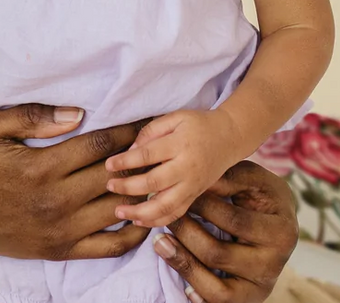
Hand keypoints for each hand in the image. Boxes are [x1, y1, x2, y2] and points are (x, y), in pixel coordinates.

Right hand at [0, 103, 151, 260]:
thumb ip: (33, 116)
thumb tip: (78, 113)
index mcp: (41, 169)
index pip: (100, 146)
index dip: (128, 129)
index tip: (147, 117)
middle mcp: (55, 202)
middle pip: (115, 176)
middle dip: (140, 155)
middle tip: (160, 140)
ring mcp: (61, 231)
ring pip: (118, 209)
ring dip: (141, 190)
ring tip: (156, 170)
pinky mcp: (60, 250)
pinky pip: (109, 246)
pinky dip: (133, 232)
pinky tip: (144, 213)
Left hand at [105, 109, 237, 227]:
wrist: (230, 137)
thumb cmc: (198, 124)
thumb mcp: (175, 117)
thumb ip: (151, 131)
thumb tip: (130, 150)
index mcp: (180, 144)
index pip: (148, 155)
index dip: (126, 161)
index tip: (108, 165)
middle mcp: (187, 167)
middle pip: (154, 182)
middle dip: (128, 187)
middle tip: (109, 186)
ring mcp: (192, 185)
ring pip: (165, 205)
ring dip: (140, 212)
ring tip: (119, 212)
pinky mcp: (195, 195)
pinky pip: (176, 213)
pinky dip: (157, 220)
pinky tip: (139, 221)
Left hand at [154, 161, 297, 302]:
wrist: (279, 222)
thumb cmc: (260, 195)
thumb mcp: (252, 179)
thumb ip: (228, 178)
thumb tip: (194, 180)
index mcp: (280, 231)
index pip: (233, 221)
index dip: (201, 205)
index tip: (176, 190)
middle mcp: (274, 265)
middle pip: (218, 254)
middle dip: (185, 232)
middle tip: (164, 215)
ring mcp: (260, 286)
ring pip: (215, 286)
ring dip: (182, 262)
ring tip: (159, 241)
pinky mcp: (245, 299)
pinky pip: (217, 302)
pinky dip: (195, 290)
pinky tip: (177, 273)